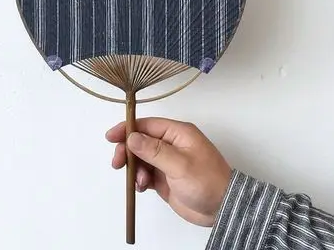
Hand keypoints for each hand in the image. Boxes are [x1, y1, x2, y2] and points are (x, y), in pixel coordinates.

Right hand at [105, 117, 231, 226]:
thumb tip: (131, 137)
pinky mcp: (164, 177)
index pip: (147, 125)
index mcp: (177, 133)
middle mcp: (171, 144)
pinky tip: (143, 186)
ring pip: (140, 158)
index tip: (111, 136)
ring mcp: (167, 161)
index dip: (128, 129)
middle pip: (140, 141)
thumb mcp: (180, 164)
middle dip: (127, 151)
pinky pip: (145, 173)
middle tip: (118, 163)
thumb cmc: (208, 182)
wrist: (221, 209)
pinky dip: (140, 179)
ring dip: (134, 168)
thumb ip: (154, 150)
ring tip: (141, 181)